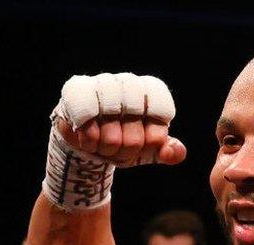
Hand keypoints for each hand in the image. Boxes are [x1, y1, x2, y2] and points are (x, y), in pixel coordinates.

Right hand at [53, 73, 186, 167]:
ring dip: (107, 148)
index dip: (150, 140)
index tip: (143, 141)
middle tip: (120, 145)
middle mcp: (129, 82)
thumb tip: (176, 152)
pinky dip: (90, 142)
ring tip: (104, 142)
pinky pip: (88, 130)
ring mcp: (102, 84)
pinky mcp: (78, 93)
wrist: (89, 141)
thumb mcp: (149, 149)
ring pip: (111, 135)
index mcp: (151, 91)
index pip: (159, 122)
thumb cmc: (124, 140)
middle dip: (127, 148)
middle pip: (135, 133)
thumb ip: (168, 151)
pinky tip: (89, 138)